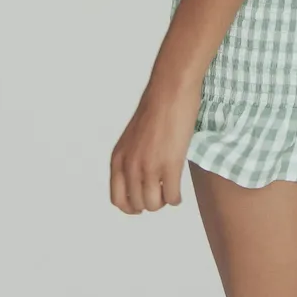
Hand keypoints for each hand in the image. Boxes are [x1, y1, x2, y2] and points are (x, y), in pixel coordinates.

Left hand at [109, 77, 201, 214]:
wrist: (170, 90)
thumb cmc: (155, 107)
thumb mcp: (132, 137)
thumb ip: (131, 157)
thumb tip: (138, 180)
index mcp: (118, 159)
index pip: (118, 199)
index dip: (131, 205)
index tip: (143, 201)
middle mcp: (130, 165)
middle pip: (137, 204)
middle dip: (150, 203)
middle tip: (161, 192)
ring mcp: (149, 166)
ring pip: (153, 205)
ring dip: (163, 202)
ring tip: (170, 191)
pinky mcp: (170, 164)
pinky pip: (172, 197)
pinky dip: (176, 199)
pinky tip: (179, 191)